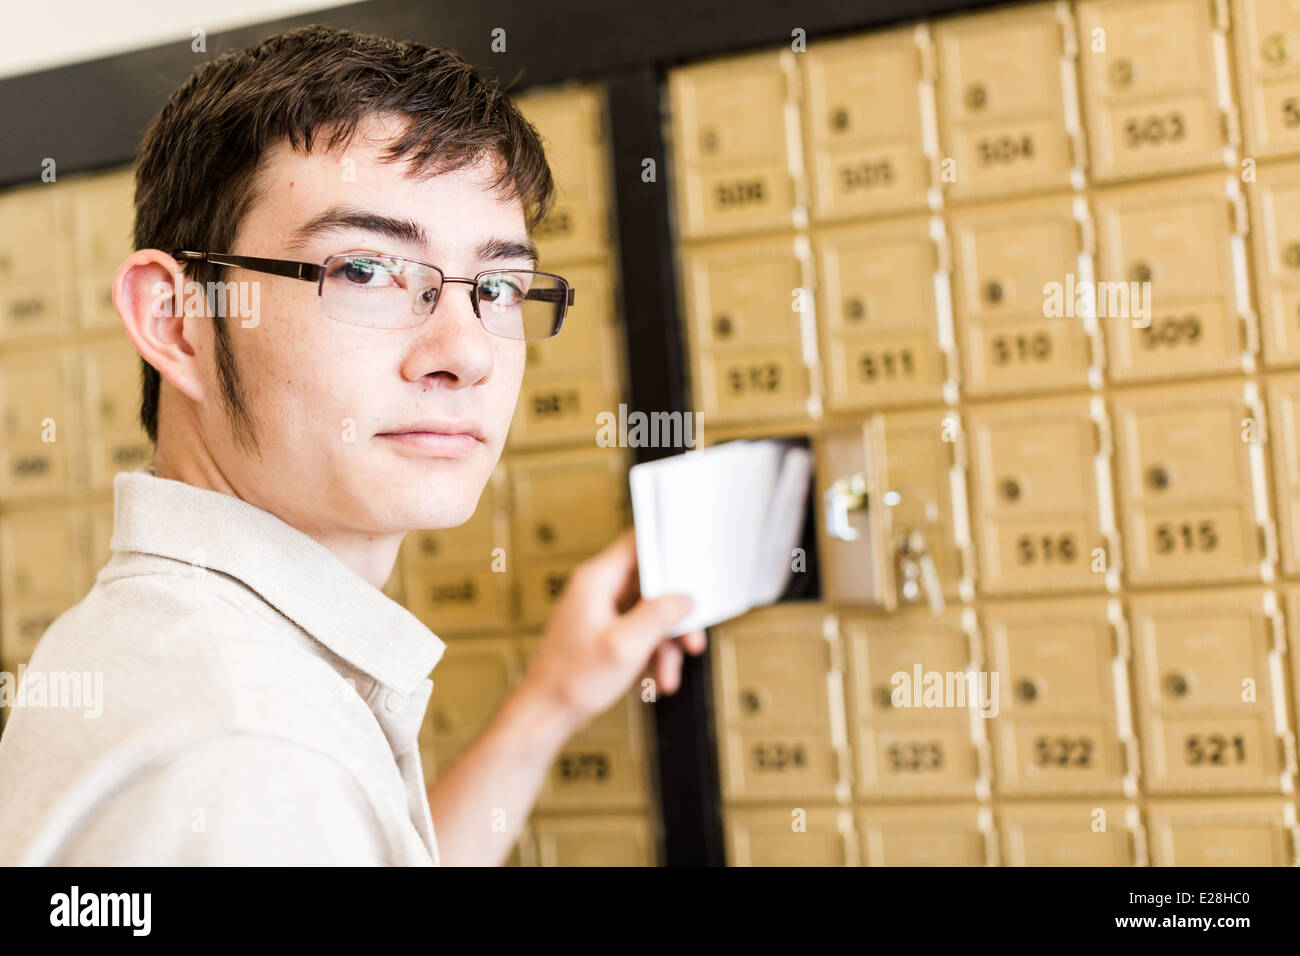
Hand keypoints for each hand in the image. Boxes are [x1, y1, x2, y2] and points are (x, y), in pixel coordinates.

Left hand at [520, 527, 707, 732]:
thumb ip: (659, 615)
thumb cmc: (573, 681)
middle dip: (673, 615)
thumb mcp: (626, 645)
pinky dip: (650, 654)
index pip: (636, 543)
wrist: (545, 715)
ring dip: (664, 644)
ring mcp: (599, 612)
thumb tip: (684, 597)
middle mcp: (597, 590)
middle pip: (649, 585)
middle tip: (691, 639)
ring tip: (668, 675)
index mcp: (596, 580)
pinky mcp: (602, 632)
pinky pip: (637, 632)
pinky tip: (654, 679)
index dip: (667, 553)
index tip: (691, 571)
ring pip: (647, 613)